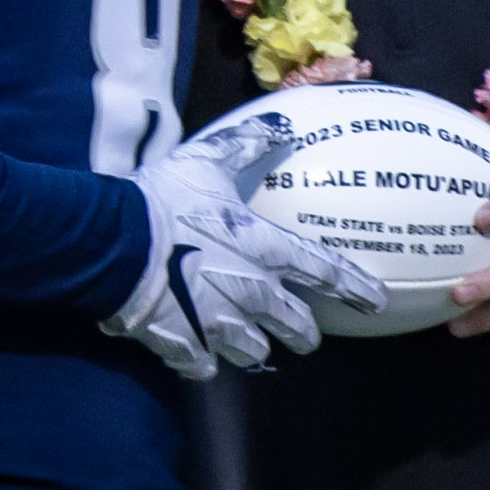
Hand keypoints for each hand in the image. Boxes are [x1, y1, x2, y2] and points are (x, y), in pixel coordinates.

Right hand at [105, 118, 380, 379]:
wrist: (114, 244)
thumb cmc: (165, 200)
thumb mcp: (207, 161)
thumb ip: (247, 145)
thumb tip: (282, 123)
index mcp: (263, 250)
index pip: (324, 271)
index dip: (354, 286)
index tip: (375, 300)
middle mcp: (250, 293)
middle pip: (294, 325)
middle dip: (303, 334)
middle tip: (304, 336)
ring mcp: (217, 324)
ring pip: (252, 352)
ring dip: (252, 347)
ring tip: (246, 342)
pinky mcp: (182, 344)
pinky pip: (202, 365)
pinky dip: (201, 360)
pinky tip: (196, 354)